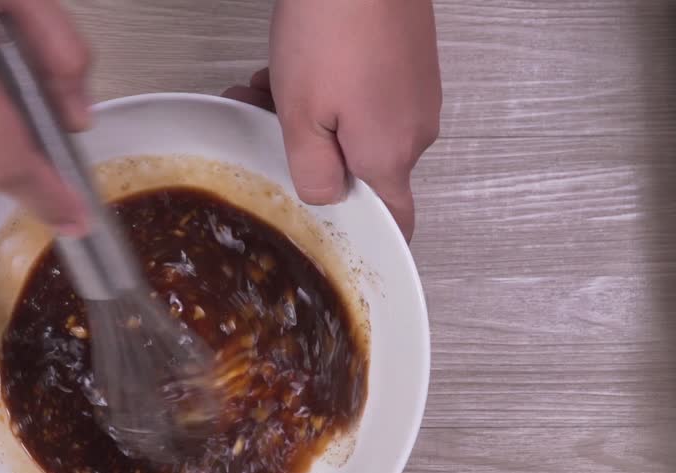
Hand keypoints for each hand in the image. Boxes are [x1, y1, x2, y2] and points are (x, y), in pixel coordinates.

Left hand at [223, 0, 440, 238]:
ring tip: (263, 87)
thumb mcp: (301, 116)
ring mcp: (413, 94)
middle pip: (358, 168)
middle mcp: (412, 130)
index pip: (396, 221)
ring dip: (306, 117)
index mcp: (389, 156)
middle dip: (307, 155)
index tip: (343, 242)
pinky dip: (325, 91)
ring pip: (351, 127)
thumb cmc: (334, 27)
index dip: (371, 238)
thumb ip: (313, 172)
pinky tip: (289, 68)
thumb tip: (326, 198)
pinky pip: (362, 96)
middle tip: (262, 129)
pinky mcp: (406, 65)